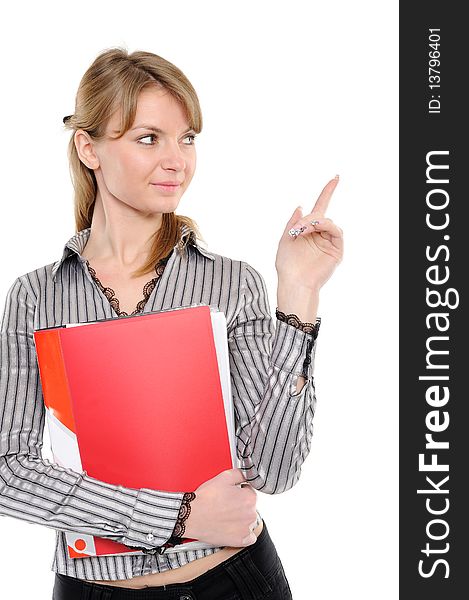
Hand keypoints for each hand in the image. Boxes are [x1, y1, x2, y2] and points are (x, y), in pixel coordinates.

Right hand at [184, 468, 258, 546]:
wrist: (191, 516)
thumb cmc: (206, 498)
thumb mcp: (224, 477)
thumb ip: (240, 474)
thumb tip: (247, 475)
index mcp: (249, 498)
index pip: (249, 492)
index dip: (239, 492)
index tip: (230, 495)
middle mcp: (251, 514)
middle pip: (250, 507)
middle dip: (240, 505)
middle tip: (226, 505)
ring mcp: (246, 529)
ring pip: (249, 521)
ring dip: (241, 519)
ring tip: (225, 516)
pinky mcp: (240, 541)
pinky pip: (250, 538)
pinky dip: (243, 534)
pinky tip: (232, 528)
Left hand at [275, 175, 343, 290]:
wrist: (294, 282)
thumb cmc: (287, 265)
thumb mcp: (285, 239)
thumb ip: (293, 222)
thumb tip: (301, 206)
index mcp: (308, 231)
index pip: (319, 209)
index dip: (327, 193)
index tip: (335, 178)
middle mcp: (320, 235)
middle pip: (321, 215)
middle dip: (309, 218)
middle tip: (297, 228)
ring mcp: (329, 242)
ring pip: (328, 222)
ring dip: (314, 222)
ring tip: (302, 231)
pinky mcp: (337, 250)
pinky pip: (336, 231)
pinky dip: (325, 227)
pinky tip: (313, 230)